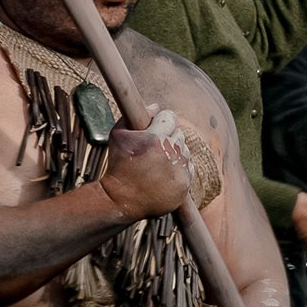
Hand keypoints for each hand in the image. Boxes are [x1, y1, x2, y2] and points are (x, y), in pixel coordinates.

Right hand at [96, 108, 191, 222]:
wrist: (121, 200)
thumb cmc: (117, 165)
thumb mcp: (118, 135)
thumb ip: (136, 115)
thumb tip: (156, 106)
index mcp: (155, 138)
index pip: (170, 117)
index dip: (162, 120)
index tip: (157, 126)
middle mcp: (170, 152)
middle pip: (178, 134)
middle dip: (167, 137)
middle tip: (154, 148)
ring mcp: (179, 170)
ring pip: (185, 151)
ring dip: (174, 153)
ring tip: (158, 162)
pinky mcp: (184, 185)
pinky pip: (189, 168)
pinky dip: (180, 169)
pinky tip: (165, 173)